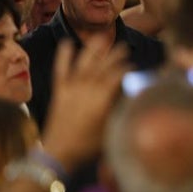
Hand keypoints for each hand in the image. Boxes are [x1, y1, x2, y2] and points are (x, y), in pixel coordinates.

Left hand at [42, 38, 129, 169]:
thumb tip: (132, 93)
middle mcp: (87, 89)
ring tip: (102, 37)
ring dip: (93, 49)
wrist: (58, 153)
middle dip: (115, 55)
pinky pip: (61, 69)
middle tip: (124, 47)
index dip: (127, 68)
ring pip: (84, 63)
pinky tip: (67, 43)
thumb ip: (121, 109)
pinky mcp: (59, 90)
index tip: (134, 67)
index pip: (117, 75)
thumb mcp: (112, 128)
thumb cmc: (89, 145)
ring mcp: (71, 88)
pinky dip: (63, 55)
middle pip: (103, 66)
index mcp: (102, 99)